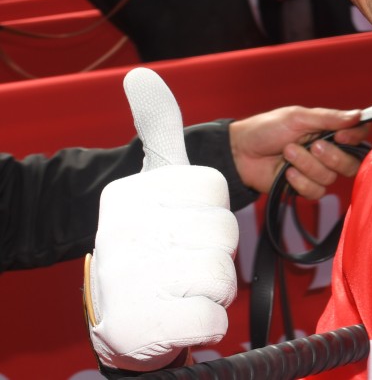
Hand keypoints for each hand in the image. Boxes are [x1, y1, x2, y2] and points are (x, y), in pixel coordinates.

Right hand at [87, 68, 237, 371]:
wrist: (115, 313)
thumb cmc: (144, 237)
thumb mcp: (151, 177)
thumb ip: (157, 128)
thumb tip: (141, 77)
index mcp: (137, 196)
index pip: (213, 189)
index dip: (214, 208)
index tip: (191, 218)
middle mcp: (132, 234)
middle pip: (222, 234)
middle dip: (217, 250)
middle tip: (191, 257)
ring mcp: (140, 282)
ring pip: (221, 276)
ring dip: (213, 287)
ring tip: (185, 286)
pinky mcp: (151, 327)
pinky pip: (211, 318)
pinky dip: (206, 320)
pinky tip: (184, 314)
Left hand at [228, 106, 367, 198]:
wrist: (240, 152)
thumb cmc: (266, 129)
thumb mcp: (298, 117)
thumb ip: (330, 118)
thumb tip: (359, 115)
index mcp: (329, 131)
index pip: (359, 136)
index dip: (355, 138)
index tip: (342, 135)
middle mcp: (328, 152)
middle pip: (350, 164)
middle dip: (332, 156)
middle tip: (312, 145)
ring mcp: (316, 171)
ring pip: (330, 178)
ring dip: (307, 165)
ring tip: (288, 153)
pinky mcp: (304, 188)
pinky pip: (315, 192)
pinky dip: (300, 181)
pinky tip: (286, 172)